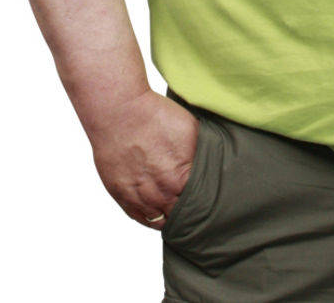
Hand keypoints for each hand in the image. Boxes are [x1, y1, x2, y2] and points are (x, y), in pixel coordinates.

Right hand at [88, 89, 199, 228]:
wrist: (120, 112)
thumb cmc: (154, 116)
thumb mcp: (190, 129)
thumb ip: (202, 152)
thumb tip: (213, 162)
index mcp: (180, 179)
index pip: (200, 202)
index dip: (205, 199)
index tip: (209, 196)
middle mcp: (160, 194)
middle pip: (181, 216)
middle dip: (189, 210)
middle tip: (195, 204)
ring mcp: (139, 197)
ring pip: (160, 221)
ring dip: (170, 216)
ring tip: (177, 209)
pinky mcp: (122, 196)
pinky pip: (140, 218)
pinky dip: (150, 218)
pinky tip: (158, 211)